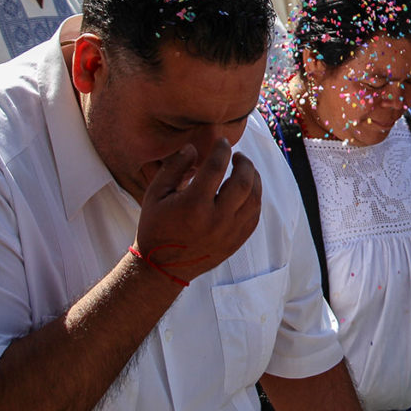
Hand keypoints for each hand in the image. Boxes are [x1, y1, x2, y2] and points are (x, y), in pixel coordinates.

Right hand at [133, 138, 262, 285]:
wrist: (163, 267)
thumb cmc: (156, 227)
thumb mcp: (156, 194)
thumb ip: (174, 167)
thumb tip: (193, 148)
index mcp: (194, 205)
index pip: (216, 167)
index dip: (222, 150)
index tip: (222, 142)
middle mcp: (216, 219)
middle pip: (244, 182)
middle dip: (244, 163)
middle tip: (238, 157)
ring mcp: (229, 232)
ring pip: (255, 199)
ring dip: (254, 179)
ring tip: (245, 171)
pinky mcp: (236, 241)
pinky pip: (254, 215)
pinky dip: (254, 198)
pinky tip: (247, 191)